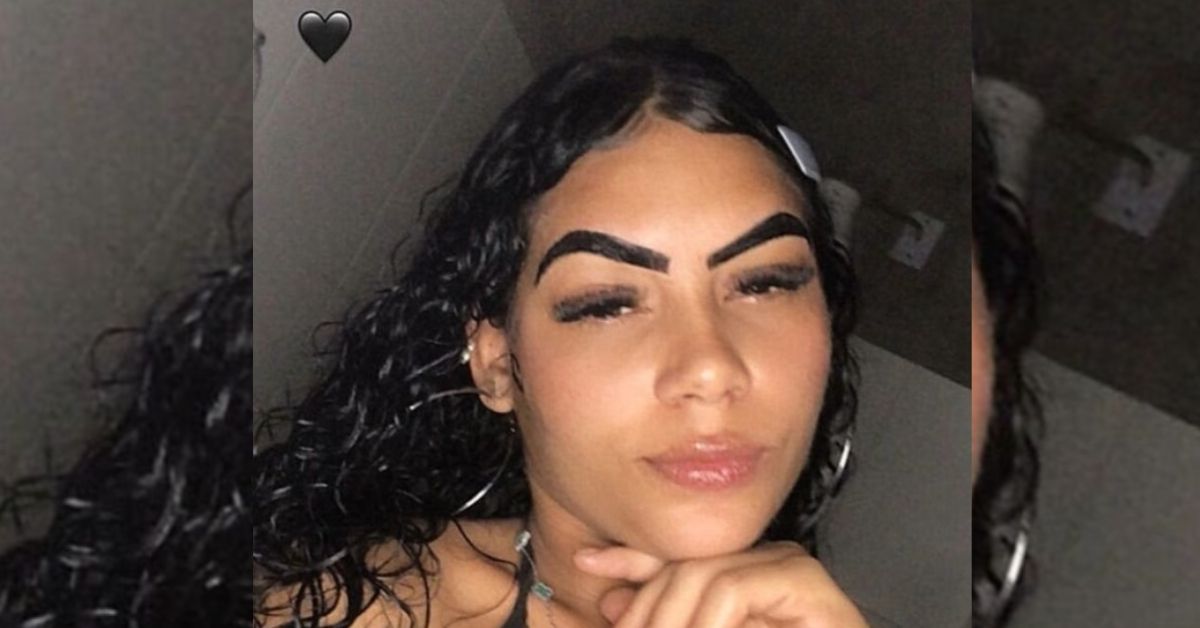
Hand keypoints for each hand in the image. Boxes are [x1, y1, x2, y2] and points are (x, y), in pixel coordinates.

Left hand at [573, 541, 867, 627]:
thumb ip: (664, 621)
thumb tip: (610, 604)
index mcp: (739, 574)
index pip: (676, 554)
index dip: (628, 556)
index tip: (585, 560)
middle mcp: (764, 560)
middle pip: (685, 562)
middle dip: (647, 606)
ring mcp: (788, 566)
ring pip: (703, 576)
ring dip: (672, 622)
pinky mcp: (807, 581)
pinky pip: (733, 590)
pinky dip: (707, 624)